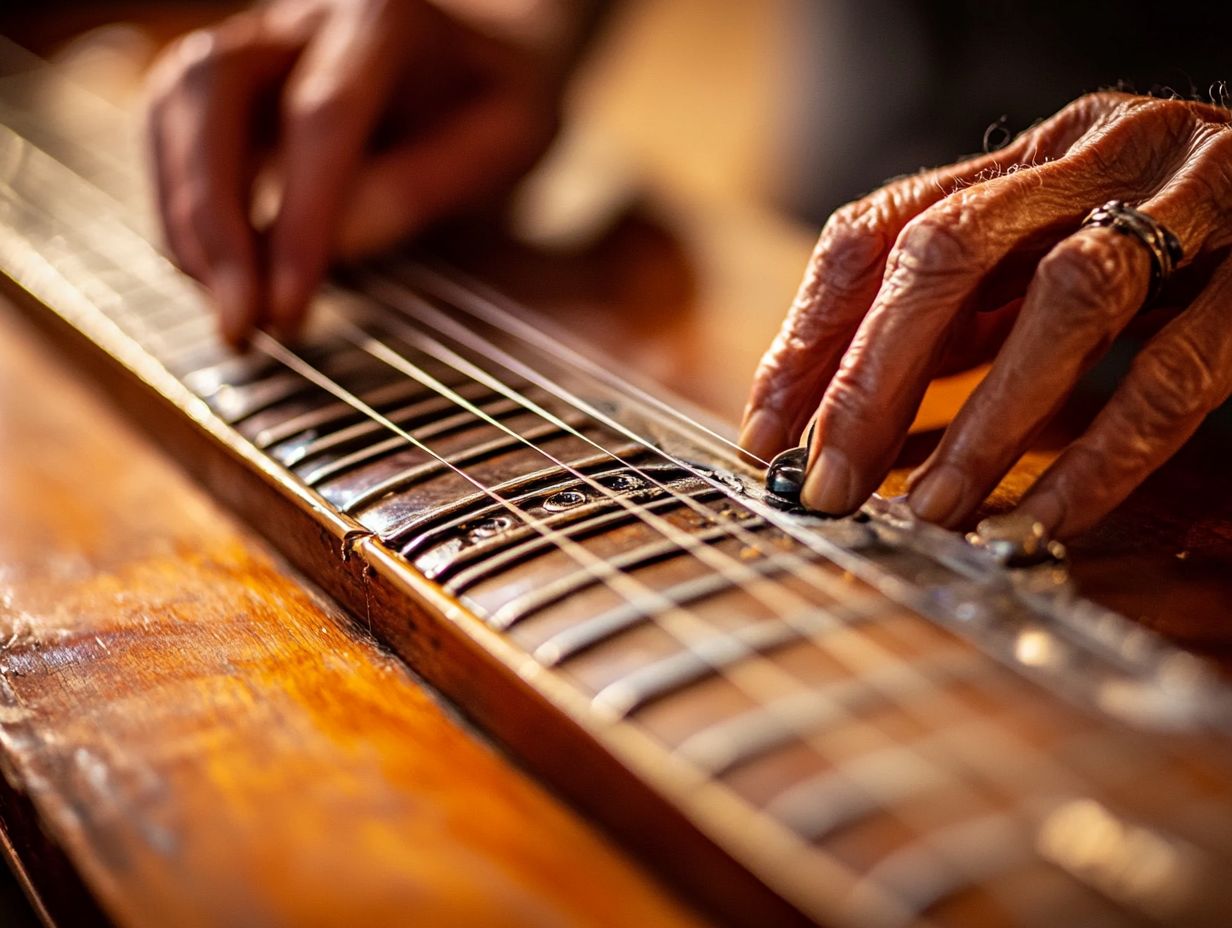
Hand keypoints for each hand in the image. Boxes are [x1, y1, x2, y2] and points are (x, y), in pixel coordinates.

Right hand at [146, 0, 562, 343]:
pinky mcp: (228, 81)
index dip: (298, 220)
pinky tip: (216, 277)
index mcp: (384, 16)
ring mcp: (254, 40)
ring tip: (230, 312)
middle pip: (212, 91)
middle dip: (213, 219)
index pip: (321, 117)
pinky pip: (170, 131)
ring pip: (174, 106)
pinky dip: (181, 209)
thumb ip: (438, 178)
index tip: (289, 309)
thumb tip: (341, 240)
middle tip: (239, 323)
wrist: (482, 46)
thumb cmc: (501, 95)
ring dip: (185, 219)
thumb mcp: (516, 135)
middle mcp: (301, 14)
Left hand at [741, 92, 1231, 538]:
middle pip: (947, 253)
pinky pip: (1177, 371)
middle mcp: (1101, 152)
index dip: (810, 333)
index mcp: (1027, 154)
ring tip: (926, 511)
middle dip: (873, 379)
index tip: (766, 431)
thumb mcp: (1044, 264)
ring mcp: (1198, 197)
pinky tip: (1039, 519)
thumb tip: (846, 432)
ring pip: (1066, 298)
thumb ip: (960, 325)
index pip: (879, 229)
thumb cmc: (1170, 248)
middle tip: (826, 482)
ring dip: (983, 420)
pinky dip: (1100, 458)